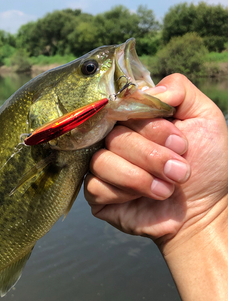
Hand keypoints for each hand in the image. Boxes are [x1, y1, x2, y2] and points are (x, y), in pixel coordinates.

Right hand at [84, 73, 227, 253]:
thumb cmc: (205, 164)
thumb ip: (179, 89)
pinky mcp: (97, 193)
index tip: (180, 142)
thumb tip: (144, 90)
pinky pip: (95, 186)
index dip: (150, 125)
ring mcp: (103, 165)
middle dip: (152, 156)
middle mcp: (115, 138)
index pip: (122, 107)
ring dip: (140, 177)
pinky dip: (124, 194)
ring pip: (102, 161)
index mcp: (135, 118)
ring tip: (167, 189)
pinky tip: (142, 199)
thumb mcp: (205, 117)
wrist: (204, 210)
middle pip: (114, 136)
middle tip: (180, 171)